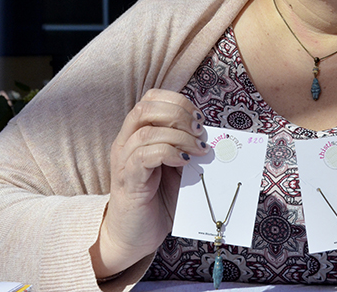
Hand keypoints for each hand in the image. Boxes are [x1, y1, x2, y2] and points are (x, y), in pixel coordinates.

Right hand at [90, 89, 209, 277]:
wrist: (134, 236)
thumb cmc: (157, 200)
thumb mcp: (178, 168)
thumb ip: (188, 149)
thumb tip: (213, 135)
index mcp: (137, 134)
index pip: (151, 99)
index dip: (177, 101)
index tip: (198, 117)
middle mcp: (125, 142)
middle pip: (145, 107)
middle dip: (178, 113)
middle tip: (199, 130)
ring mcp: (123, 160)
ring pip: (147, 131)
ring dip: (179, 136)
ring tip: (199, 149)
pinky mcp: (127, 180)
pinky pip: (144, 156)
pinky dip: (169, 153)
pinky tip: (184, 162)